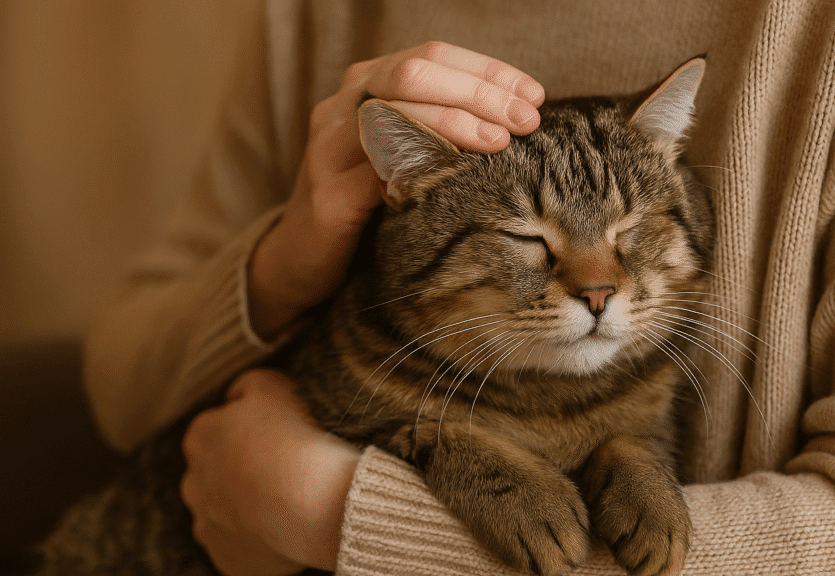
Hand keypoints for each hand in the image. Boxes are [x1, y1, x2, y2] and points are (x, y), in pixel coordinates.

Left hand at [180, 369, 360, 575]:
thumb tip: (237, 395)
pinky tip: (286, 532)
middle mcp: (193, 483)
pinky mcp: (227, 559)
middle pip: (214, 474)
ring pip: (222, 514)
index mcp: (201, 437)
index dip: (250, 433)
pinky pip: (240, 549)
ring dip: (245, 509)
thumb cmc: (294, 440)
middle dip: (239, 473)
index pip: (217, 429)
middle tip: (282, 472)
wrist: (312, 502)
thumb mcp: (274, 387)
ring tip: (286, 504)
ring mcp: (208, 525)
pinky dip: (258, 543)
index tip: (278, 439)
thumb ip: (248, 384)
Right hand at [248, 41, 544, 338]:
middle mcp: (343, 103)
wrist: (301, 259)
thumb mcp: (403, 155)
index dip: (488, 71)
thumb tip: (513, 122)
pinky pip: (379, 168)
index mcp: (366, 85)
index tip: (533, 94)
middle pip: (416, 73)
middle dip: (480, 92)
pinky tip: (460, 176)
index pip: (433, 57)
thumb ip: (439, 130)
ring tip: (502, 141)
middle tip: (526, 119)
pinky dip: (424, 165)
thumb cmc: (365, 206)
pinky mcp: (329, 193)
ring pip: (396, 108)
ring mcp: (330, 145)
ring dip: (458, 121)